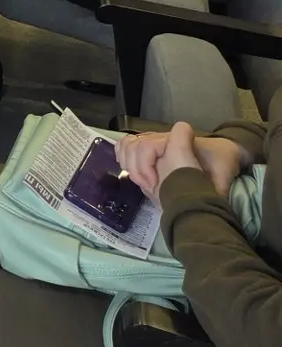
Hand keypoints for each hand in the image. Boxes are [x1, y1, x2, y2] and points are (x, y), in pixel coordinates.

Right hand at [118, 126, 247, 200]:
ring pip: (127, 145)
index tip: (155, 185)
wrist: (221, 151)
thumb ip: (216, 190)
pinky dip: (124, 157)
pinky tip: (133, 174)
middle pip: (134, 146)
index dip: (145, 164)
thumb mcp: (223, 176)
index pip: (148, 144)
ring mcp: (153, 140)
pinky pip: (126, 145)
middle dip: (136, 170)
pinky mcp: (149, 146)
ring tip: (142, 182)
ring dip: (128, 164)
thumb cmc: (221, 161)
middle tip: (150, 189)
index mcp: (178, 142)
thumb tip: (207, 209)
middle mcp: (161, 137)